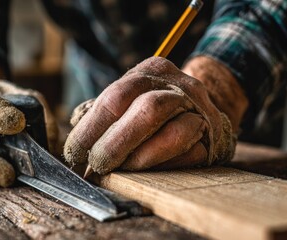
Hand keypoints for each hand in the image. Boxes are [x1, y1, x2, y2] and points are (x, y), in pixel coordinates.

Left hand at [64, 56, 236, 174]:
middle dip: (115, 144)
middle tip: (97, 166)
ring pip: (172, 134)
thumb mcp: (128, 98)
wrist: (200, 105)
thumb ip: (102, 114)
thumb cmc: (154, 106)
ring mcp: (199, 109)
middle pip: (146, 110)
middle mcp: (177, 85)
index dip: (90, 129)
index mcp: (150, 71)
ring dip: (141, 158)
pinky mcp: (212, 135)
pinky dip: (163, 166)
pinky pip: (189, 155)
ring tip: (121, 169)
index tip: (74, 153)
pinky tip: (147, 170)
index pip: (114, 97)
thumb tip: (75, 146)